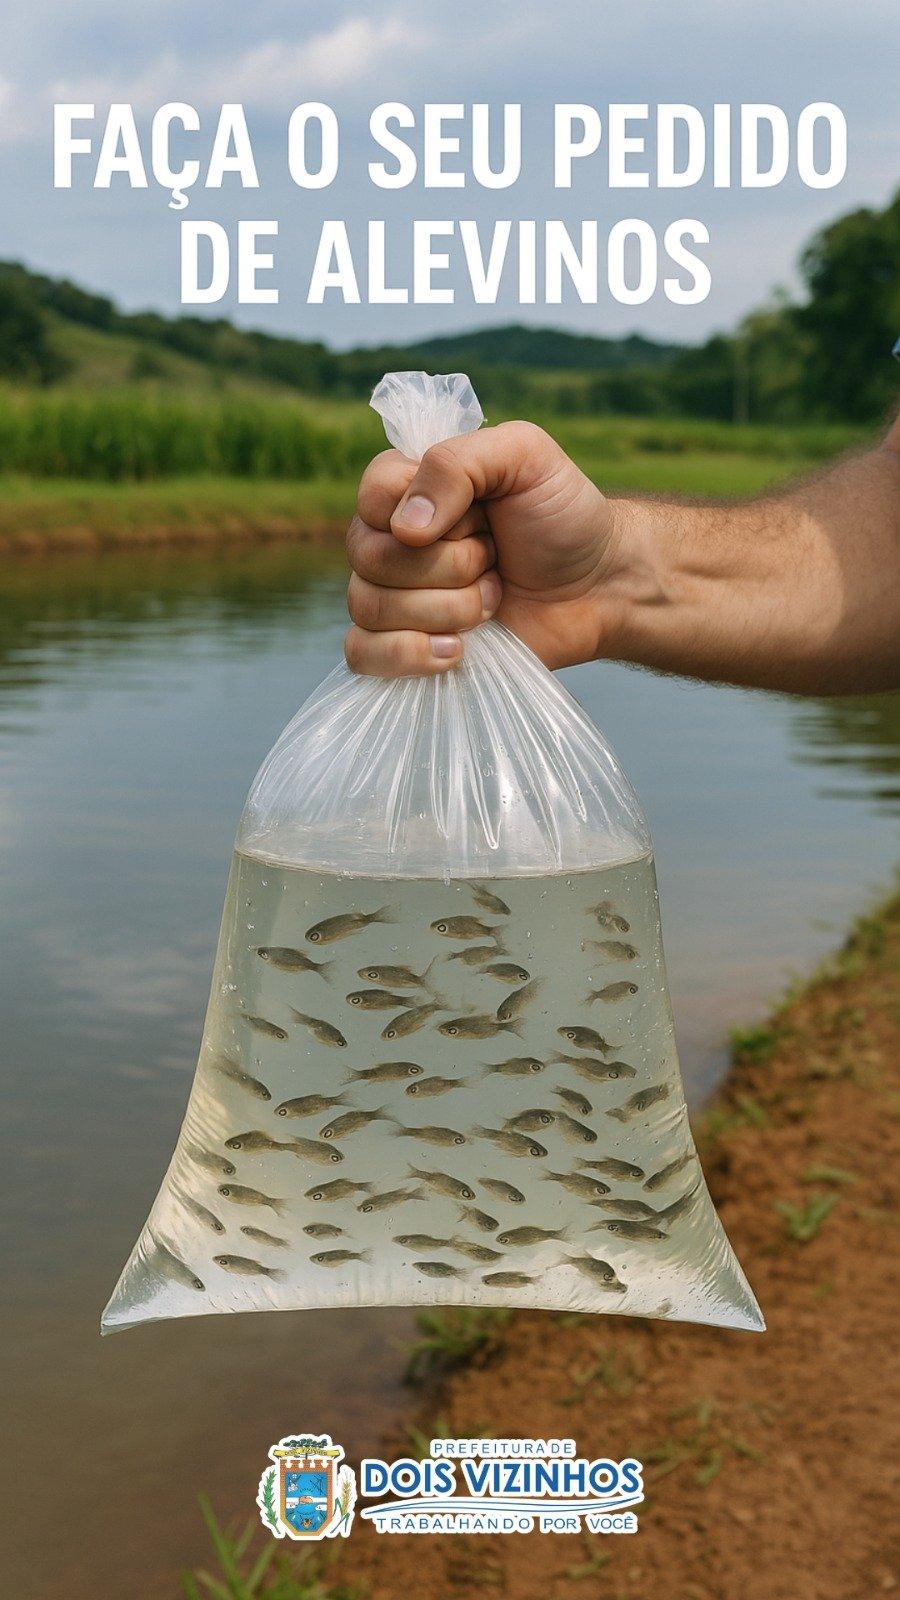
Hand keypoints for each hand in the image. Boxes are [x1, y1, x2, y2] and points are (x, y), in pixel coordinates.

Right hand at [344, 422, 625, 675]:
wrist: (600, 587)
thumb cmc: (563, 516)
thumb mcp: (524, 455)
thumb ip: (458, 462)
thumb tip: (404, 528)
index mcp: (410, 487)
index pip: (371, 496)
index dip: (426, 514)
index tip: (481, 519)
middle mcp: (391, 540)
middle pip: (370, 558)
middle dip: (450, 566)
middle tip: (495, 560)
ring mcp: (394, 597)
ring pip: (368, 607)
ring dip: (447, 609)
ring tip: (493, 599)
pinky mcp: (405, 647)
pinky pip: (363, 655)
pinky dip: (408, 655)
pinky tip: (458, 650)